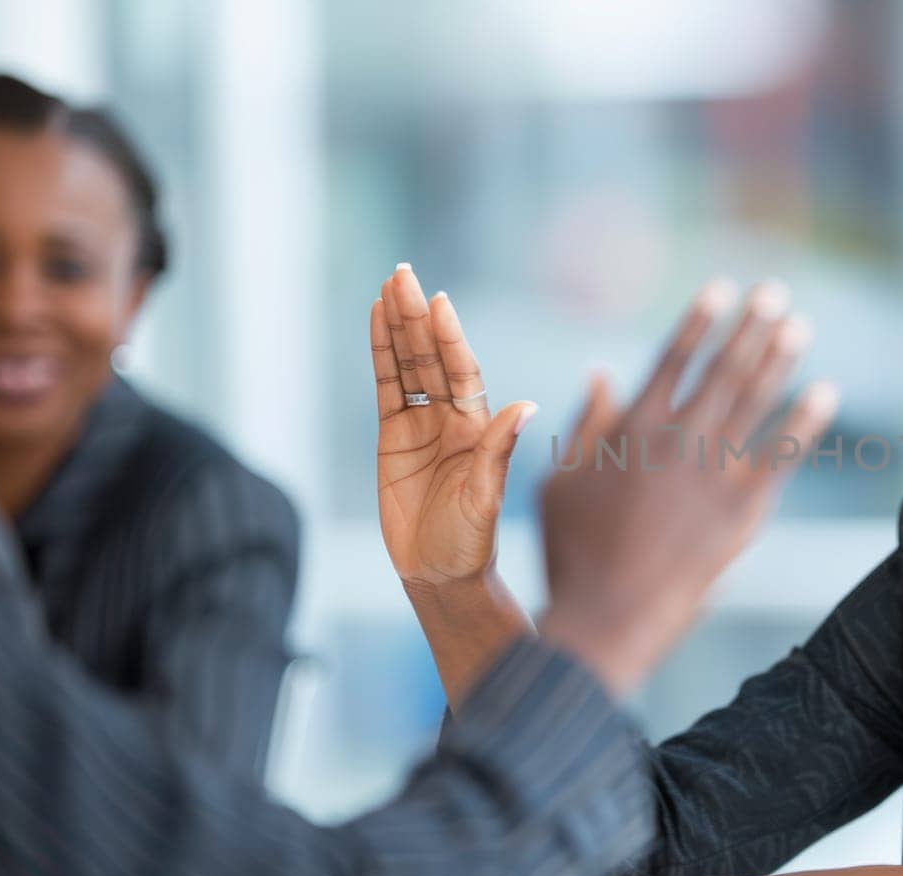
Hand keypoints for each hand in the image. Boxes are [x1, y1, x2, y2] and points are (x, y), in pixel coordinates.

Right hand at [369, 263, 536, 704]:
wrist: (441, 574)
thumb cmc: (472, 542)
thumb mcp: (486, 498)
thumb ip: (498, 452)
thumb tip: (526, 408)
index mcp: (479, 428)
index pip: (462, 372)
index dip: (449, 338)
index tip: (439, 303)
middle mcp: (453, 418)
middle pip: (432, 357)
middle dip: (417, 317)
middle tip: (403, 273)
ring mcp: (422, 424)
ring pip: (409, 364)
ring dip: (398, 326)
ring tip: (389, 285)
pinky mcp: (393, 437)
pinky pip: (387, 386)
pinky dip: (382, 354)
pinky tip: (376, 321)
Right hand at [539, 280, 837, 696]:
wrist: (607, 616)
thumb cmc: (572, 551)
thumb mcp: (560, 481)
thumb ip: (588, 425)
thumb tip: (602, 372)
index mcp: (631, 428)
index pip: (673, 358)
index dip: (700, 321)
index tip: (723, 289)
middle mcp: (677, 439)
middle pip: (722, 369)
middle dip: (750, 327)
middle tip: (775, 293)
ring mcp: (712, 473)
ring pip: (754, 402)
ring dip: (779, 360)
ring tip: (798, 326)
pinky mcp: (741, 509)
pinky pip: (781, 456)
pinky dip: (806, 422)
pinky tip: (826, 393)